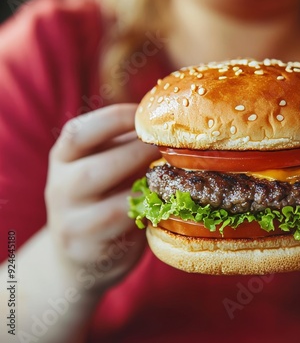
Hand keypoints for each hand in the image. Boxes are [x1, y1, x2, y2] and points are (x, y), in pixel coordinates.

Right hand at [45, 104, 158, 292]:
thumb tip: (166, 119)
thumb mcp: (104, 164)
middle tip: (167, 147)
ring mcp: (71, 223)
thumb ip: (126, 144)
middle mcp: (60, 188)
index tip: (147, 115)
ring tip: (170, 177)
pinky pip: (127, 233)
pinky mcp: (89, 249)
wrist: (79, 252)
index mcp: (63, 158)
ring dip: (147, 189)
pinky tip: (165, 203)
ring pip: (113, 206)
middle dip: (136, 154)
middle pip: (93, 169)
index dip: (116, 119)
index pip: (78, 133)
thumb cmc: (103, 196)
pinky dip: (149, 214)